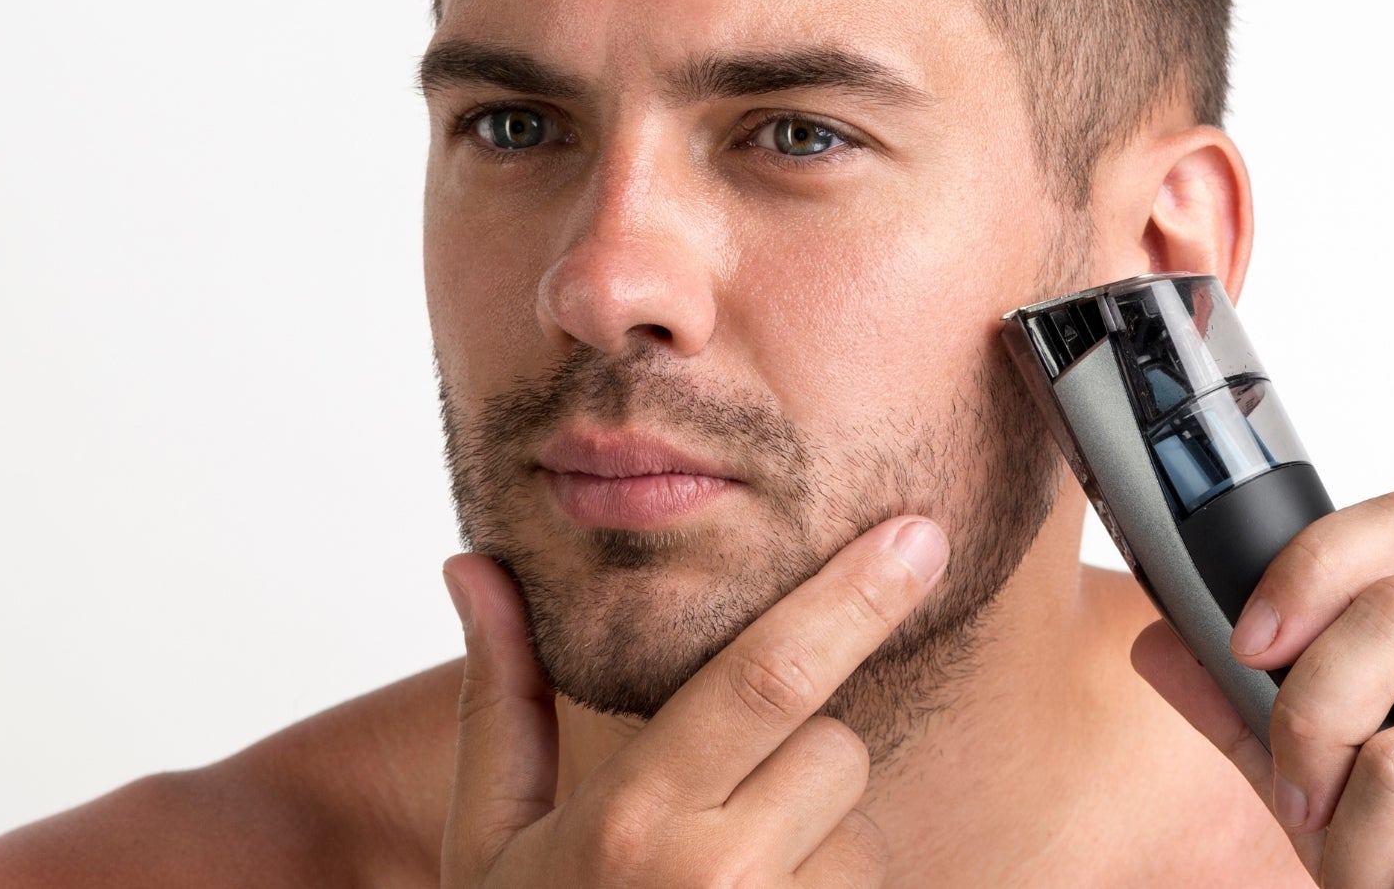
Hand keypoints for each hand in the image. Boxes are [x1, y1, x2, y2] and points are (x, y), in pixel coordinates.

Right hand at [439, 514, 948, 886]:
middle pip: (837, 749)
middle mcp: (717, 882)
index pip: (770, 677)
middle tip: (730, 819)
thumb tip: (478, 566)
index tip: (916, 538)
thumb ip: (502, 697)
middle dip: (805, 760)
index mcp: (631, 822)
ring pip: (863, 837)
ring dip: (820, 849)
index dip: (853, 597)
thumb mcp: (491, 839)